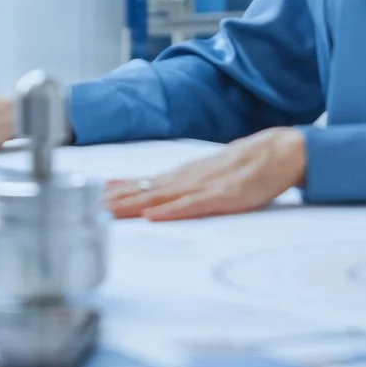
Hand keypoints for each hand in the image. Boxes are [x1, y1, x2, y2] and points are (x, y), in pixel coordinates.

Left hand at [104, 127, 305, 220]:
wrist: (278, 151)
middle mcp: (187, 178)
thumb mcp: (207, 174)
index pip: (142, 183)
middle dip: (115, 200)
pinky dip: (172, 211)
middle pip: (145, 190)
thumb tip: (154, 194)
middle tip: (87, 207)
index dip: (115, 191)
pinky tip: (155, 215)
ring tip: (108, 211)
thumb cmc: (245, 166)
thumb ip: (182, 184)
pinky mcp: (223, 196)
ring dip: (133, 205)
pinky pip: (193, 205)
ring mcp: (204, 186)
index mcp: (183, 175)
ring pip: (162, 197)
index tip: (88, 198)